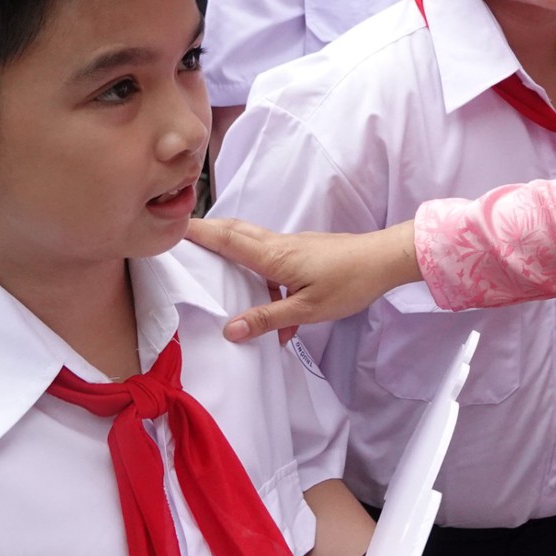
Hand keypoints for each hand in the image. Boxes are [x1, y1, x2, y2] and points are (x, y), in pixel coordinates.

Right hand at [189, 218, 423, 340]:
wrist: (385, 261)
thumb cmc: (349, 283)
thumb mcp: (307, 310)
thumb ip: (267, 319)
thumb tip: (229, 329)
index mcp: (273, 255)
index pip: (226, 239)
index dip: (198, 233)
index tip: (171, 226)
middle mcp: (278, 245)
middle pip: (235, 233)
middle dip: (207, 233)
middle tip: (180, 238)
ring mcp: (292, 247)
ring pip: (253, 246)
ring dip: (232, 254)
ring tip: (215, 271)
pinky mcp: (304, 254)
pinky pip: (272, 261)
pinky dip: (261, 277)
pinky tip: (275, 315)